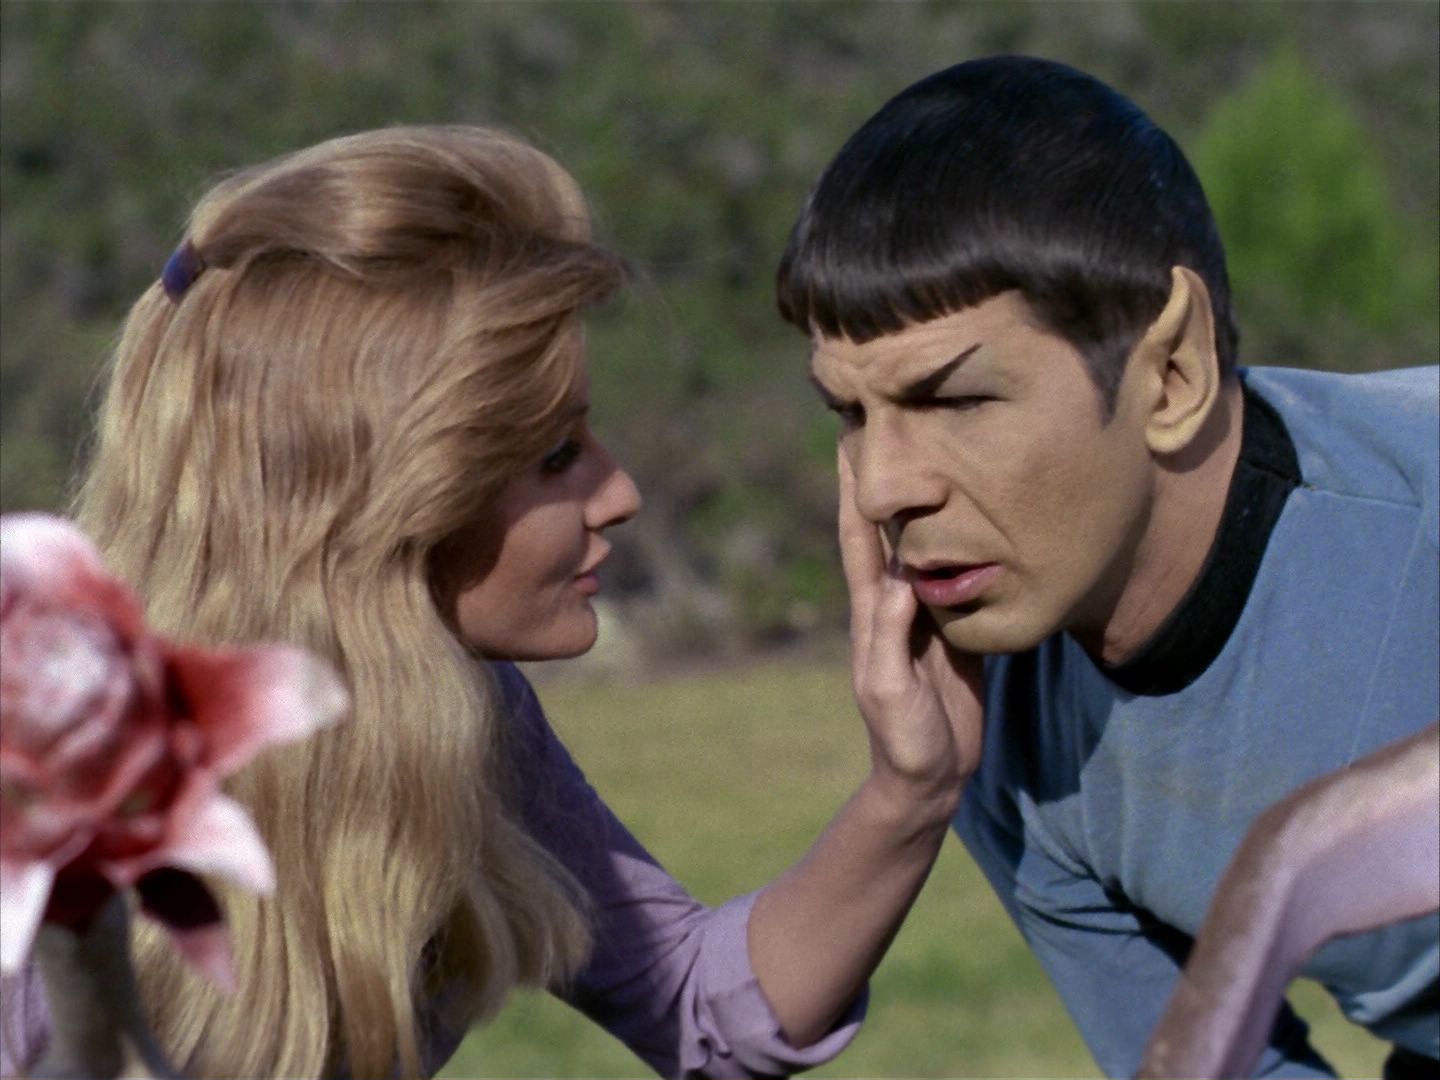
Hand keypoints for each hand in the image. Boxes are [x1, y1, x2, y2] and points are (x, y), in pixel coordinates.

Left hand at [837, 449, 983, 809]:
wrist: (929, 778)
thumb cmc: (903, 740)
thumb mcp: (891, 692)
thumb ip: (891, 637)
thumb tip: (901, 578)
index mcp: (873, 612)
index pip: (860, 538)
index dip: (854, 489)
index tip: (848, 437)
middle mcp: (895, 603)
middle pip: (890, 528)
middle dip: (887, 477)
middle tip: (889, 421)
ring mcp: (926, 614)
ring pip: (927, 545)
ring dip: (927, 502)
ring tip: (935, 452)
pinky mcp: (957, 628)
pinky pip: (961, 575)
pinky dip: (965, 543)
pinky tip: (977, 516)